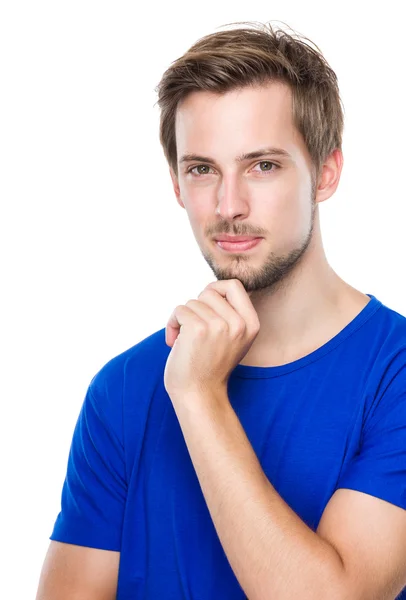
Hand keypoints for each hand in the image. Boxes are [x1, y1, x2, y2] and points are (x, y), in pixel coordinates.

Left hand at [164, 279, 259, 401]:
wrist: (198, 395)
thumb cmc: (209, 366)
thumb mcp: (232, 339)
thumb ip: (230, 315)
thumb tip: (213, 288)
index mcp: (251, 324)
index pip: (235, 286)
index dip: (216, 289)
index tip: (205, 306)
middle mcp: (239, 324)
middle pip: (209, 292)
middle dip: (196, 307)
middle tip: (192, 328)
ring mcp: (219, 326)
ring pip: (192, 302)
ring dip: (182, 319)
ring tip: (184, 340)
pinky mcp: (198, 329)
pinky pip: (179, 311)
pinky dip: (172, 324)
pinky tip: (174, 342)